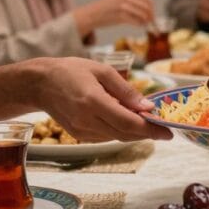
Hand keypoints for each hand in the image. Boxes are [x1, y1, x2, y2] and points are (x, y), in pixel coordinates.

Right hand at [30, 57, 172, 142]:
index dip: (151, 129)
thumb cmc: (71, 71)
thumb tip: (147, 106)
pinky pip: (106, 136)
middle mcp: (87, 120)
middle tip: (165, 129)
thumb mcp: (102, 71)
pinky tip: (127, 121)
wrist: (39, 84)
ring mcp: (81, 131)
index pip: (128, 122)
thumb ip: (125, 90)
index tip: (168, 132)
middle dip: (148, 133)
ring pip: (117, 137)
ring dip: (135, 132)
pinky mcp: (79, 136)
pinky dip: (120, 130)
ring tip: (149, 122)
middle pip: (125, 134)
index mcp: (93, 101)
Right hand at [74, 0, 153, 35]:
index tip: (152, 14)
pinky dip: (139, 24)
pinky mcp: (120, 15)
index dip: (152, 7)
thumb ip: (133, 3)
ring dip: (146, 21)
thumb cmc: (106, 9)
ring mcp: (122, 5)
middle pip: (146, 6)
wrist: (91, 14)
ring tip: (144, 24)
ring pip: (142, 14)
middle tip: (151, 22)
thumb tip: (148, 12)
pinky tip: (139, 25)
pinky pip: (136, 21)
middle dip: (151, 15)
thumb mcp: (120, 0)